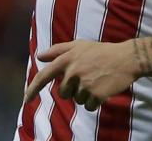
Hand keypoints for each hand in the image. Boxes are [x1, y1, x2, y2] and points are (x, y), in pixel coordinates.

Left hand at [23, 40, 141, 111]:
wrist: (126, 58)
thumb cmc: (101, 51)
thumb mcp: (79, 45)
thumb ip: (58, 50)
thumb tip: (39, 57)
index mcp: (66, 59)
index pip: (43, 76)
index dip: (33, 89)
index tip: (26, 99)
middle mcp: (72, 72)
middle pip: (63, 93)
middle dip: (73, 90)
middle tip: (87, 78)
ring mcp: (84, 84)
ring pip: (77, 100)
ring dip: (86, 95)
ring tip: (96, 82)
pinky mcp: (95, 94)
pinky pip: (89, 107)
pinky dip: (95, 102)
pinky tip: (102, 90)